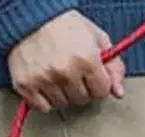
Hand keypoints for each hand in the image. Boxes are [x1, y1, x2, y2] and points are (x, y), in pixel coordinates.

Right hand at [7, 10, 125, 113]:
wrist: (34, 21)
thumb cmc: (66, 28)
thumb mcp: (97, 39)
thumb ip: (113, 66)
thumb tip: (118, 93)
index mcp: (87, 59)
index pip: (101, 91)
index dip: (99, 85)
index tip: (92, 78)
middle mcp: (65, 72)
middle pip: (81, 99)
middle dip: (81, 89)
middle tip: (74, 74)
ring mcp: (44, 81)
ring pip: (62, 105)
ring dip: (63, 95)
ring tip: (59, 77)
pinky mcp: (26, 87)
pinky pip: (43, 107)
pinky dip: (46, 100)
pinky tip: (46, 85)